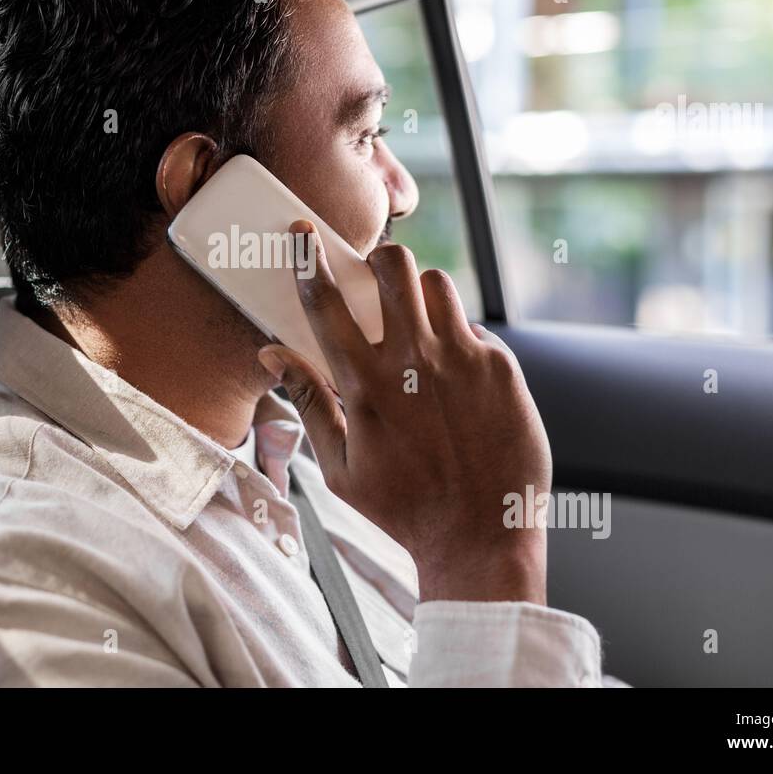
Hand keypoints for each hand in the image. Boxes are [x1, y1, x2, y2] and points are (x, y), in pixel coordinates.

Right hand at [257, 221, 551, 604]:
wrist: (480, 538)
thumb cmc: (404, 508)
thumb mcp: (339, 466)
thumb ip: (310, 402)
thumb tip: (271, 356)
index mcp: (365, 387)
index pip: (326, 303)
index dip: (308, 259)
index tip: (302, 235)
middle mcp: (413, 363)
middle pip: (393, 266)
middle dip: (379, 260)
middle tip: (376, 279)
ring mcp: (462, 361)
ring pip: (437, 284)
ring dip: (421, 296)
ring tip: (419, 328)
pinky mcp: (501, 368)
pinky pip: (475, 328)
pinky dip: (460, 342)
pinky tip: (457, 380)